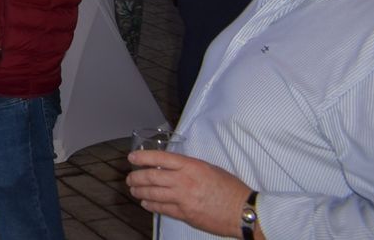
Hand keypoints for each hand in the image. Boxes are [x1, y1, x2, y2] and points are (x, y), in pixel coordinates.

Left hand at [125, 150, 252, 236]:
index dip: (142, 157)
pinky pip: (162, 209)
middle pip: (151, 176)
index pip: (160, 158)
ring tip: (134, 190)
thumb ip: (188, 167)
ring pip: (153, 193)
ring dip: (140, 191)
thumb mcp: (209, 168)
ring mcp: (183, 199)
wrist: (244, 211)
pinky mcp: (186, 215)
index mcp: (191, 166)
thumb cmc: (230, 188)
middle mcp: (184, 181)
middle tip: (130, 178)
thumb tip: (170, 167)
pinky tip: (146, 203)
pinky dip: (151, 205)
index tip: (132, 158)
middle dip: (136, 177)